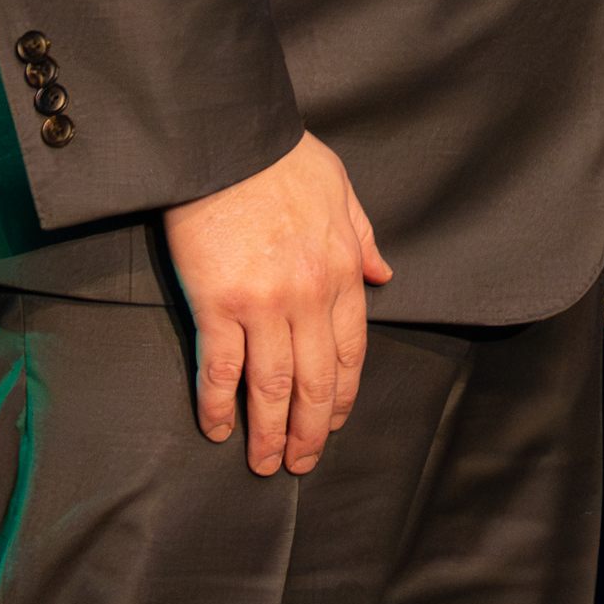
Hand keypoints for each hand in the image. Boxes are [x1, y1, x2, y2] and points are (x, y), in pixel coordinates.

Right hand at [162, 130, 391, 474]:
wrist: (230, 140)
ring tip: (264, 463)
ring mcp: (264, 304)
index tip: (335, 421)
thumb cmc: (282, 159)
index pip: (351, 350)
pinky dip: (221, 405)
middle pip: (317, 380)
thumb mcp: (342, 190)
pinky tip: (218, 429)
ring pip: (274, 386)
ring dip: (270, 431)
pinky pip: (221, 369)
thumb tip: (385, 276)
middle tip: (302, 463)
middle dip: (312, 429)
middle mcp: (310, 296)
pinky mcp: (218, 304)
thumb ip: (365, 237)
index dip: (344, 394)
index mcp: (344, 270)